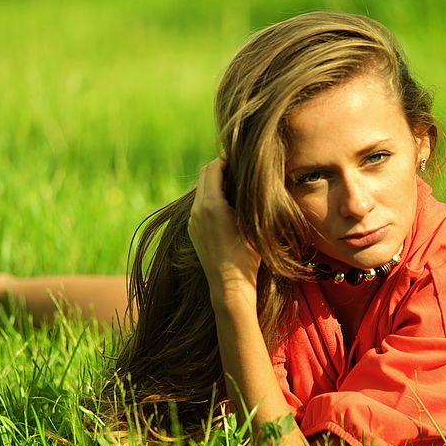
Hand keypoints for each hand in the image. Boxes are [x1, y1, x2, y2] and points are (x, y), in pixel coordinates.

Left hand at [188, 158, 260, 300]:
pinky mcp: (193, 230)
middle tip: (238, 170)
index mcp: (211, 204)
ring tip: (235, 187)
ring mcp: (193, 220)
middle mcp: (197, 210)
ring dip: (215, 183)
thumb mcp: (252, 222)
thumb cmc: (247, 255)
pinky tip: (227, 206)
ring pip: (201, 190)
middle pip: (204, 175)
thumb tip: (251, 177)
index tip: (241, 160)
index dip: (226, 160)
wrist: (229, 285)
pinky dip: (210, 198)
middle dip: (220, 169)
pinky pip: (199, 205)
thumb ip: (247, 197)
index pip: (213, 167)